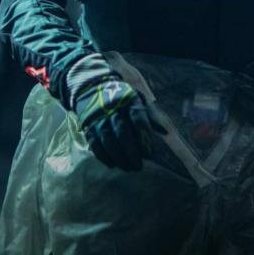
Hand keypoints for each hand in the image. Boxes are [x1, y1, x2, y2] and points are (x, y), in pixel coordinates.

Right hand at [66, 54, 162, 170]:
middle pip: (122, 131)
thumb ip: (150, 116)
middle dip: (131, 151)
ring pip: (107, 139)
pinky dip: (103, 156)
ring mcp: (99, 116)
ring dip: (118, 156)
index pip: (138, 118)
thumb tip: (165, 132)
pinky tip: (112, 164)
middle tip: (138, 166)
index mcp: (129, 100)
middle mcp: (113, 108)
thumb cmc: (123, 98)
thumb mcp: (138, 100)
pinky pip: (94, 142)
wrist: (93, 86)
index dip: (144, 136)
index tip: (149, 153)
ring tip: (128, 168)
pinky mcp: (88, 125)